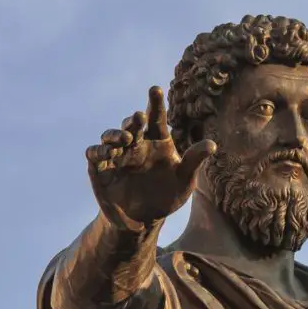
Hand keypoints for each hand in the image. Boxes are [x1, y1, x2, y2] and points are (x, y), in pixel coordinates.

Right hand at [86, 86, 215, 230]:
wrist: (146, 219)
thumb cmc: (167, 195)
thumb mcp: (184, 180)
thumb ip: (194, 161)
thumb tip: (213, 144)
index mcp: (157, 142)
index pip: (156, 119)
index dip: (155, 104)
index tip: (156, 89)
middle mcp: (136, 144)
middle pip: (132, 125)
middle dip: (134, 120)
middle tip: (139, 118)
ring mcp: (117, 156)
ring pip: (110, 137)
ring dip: (115, 134)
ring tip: (125, 137)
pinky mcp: (101, 170)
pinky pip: (94, 156)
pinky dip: (97, 152)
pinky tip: (106, 153)